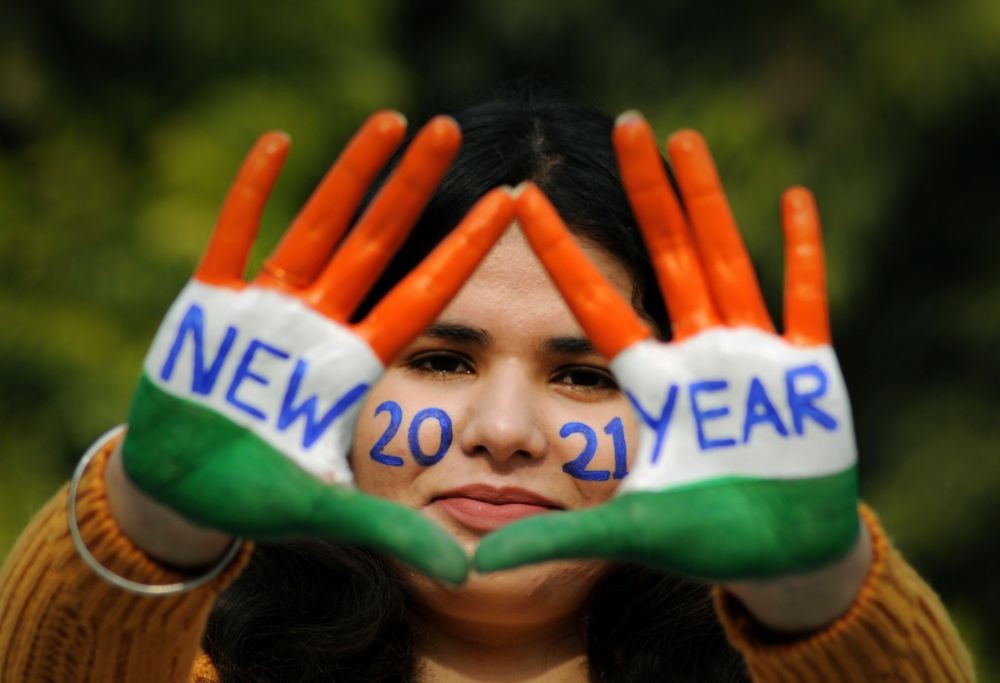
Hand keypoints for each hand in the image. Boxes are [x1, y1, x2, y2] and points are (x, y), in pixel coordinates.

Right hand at [121, 113, 514, 583]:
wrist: (184, 486)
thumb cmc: (259, 492)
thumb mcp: (329, 510)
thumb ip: (393, 533)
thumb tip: (468, 574)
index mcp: (355, 363)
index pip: (422, 296)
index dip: (463, 252)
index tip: (510, 205)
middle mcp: (321, 323)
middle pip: (377, 242)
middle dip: (413, 188)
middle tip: (453, 130)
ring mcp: (268, 308)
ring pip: (316, 225)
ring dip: (349, 174)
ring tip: (390, 120)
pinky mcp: (211, 304)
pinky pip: (234, 238)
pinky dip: (251, 194)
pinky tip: (279, 143)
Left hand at [476, 114, 858, 581]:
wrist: (781, 554)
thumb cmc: (706, 538)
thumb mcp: (625, 531)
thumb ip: (555, 542)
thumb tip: (471, 568)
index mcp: (650, 382)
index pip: (594, 304)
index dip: (558, 255)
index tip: (520, 199)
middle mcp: (695, 356)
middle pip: (666, 259)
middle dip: (647, 195)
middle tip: (624, 123)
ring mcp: (751, 358)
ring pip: (725, 262)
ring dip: (709, 203)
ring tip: (685, 139)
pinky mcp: (808, 373)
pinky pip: (804, 302)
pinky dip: (801, 254)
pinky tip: (793, 198)